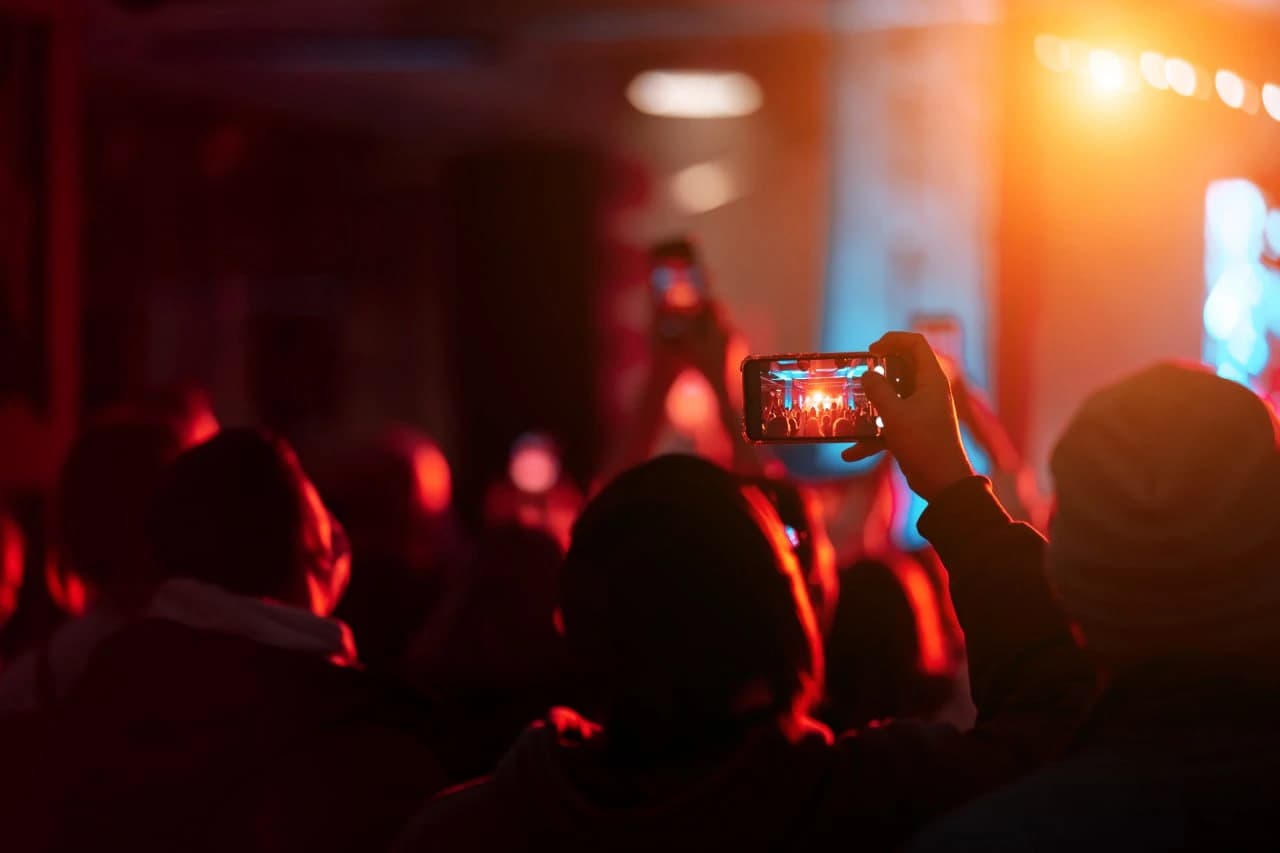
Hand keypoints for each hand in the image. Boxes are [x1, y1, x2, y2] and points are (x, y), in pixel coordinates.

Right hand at [841, 331, 974, 500]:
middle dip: (876, 373)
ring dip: (871, 405)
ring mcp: (921, 411)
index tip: (870, 350)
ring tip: (850, 410)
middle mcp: (928, 391)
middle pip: (901, 369)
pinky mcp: (914, 430)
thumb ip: (878, 390)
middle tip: (857, 376)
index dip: (892, 340)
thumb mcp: (894, 414)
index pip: (915, 344)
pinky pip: (890, 425)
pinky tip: (850, 453)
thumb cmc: (922, 443)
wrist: (942, 483)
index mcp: (931, 379)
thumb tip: (867, 375)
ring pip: (892, 397)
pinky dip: (872, 437)